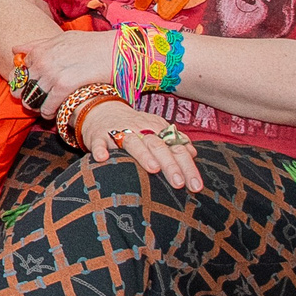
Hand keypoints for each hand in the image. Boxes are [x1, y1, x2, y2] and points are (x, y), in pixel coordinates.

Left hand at [14, 31, 117, 115]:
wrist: (114, 50)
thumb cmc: (89, 44)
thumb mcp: (61, 39)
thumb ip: (37, 45)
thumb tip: (15, 49)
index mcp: (39, 51)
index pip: (20, 73)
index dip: (23, 84)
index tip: (29, 89)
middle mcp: (42, 62)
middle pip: (24, 87)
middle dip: (27, 97)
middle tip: (33, 103)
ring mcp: (52, 74)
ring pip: (34, 98)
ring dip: (37, 107)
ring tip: (44, 110)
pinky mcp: (65, 86)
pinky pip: (49, 105)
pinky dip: (49, 113)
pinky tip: (53, 114)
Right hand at [82, 100, 201, 191]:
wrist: (102, 109)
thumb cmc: (133, 126)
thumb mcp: (156, 129)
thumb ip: (174, 141)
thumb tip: (193, 153)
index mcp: (157, 130)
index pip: (176, 147)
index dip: (187, 166)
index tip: (196, 186)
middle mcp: (140, 130)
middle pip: (158, 146)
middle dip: (170, 164)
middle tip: (179, 183)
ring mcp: (119, 132)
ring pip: (133, 143)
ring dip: (143, 154)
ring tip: (153, 169)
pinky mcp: (98, 135)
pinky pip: (99, 142)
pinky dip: (100, 149)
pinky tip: (102, 158)